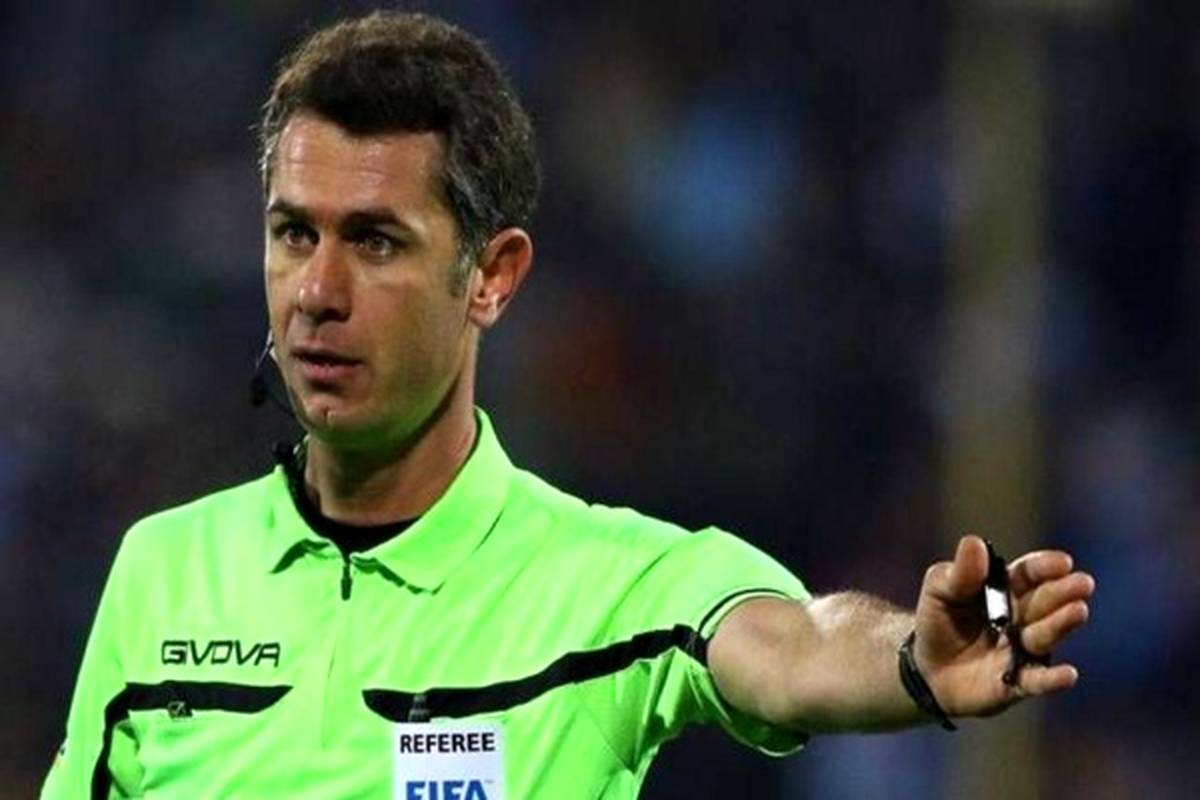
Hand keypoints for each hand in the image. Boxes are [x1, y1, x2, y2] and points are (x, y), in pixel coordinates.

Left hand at [912, 535, 1094, 717]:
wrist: (926, 668)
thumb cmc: (939, 621)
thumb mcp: (939, 591)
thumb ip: (959, 572)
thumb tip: (974, 542)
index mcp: (1006, 590)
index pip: (1029, 574)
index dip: (1046, 567)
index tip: (1063, 562)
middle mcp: (1023, 618)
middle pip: (1045, 602)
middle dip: (1064, 592)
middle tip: (1083, 583)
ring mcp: (1023, 651)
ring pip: (1045, 637)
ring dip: (1061, 625)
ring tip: (1077, 611)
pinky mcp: (1016, 683)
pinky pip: (1037, 681)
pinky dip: (1052, 679)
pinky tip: (1068, 674)